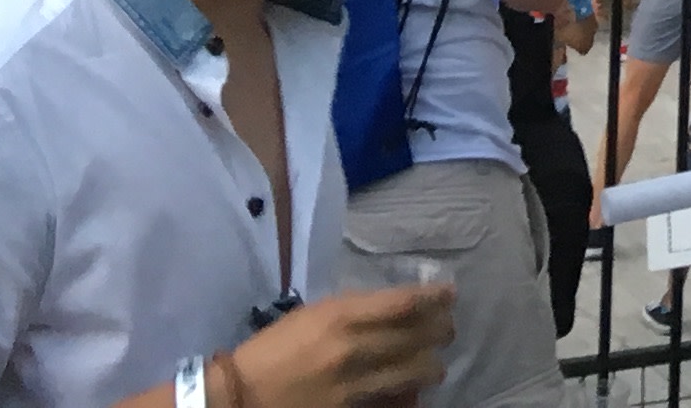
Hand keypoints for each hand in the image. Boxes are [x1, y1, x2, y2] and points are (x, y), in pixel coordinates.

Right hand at [225, 285, 456, 407]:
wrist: (240, 395)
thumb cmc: (273, 349)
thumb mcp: (312, 316)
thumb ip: (352, 311)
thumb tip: (391, 309)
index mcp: (340, 316)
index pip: (402, 303)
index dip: (433, 298)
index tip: (450, 294)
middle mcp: (353, 348)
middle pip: (416, 338)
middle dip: (439, 332)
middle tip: (447, 330)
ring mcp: (353, 385)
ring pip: (413, 373)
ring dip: (431, 367)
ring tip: (435, 364)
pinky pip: (391, 402)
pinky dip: (407, 396)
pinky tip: (412, 393)